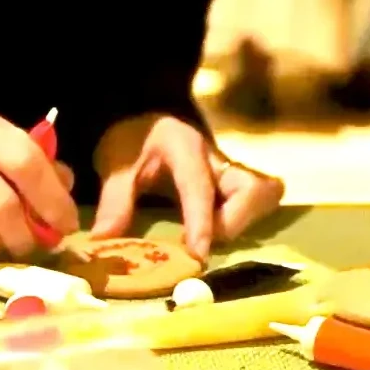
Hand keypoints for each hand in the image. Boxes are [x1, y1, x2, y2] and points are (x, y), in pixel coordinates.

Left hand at [92, 114, 284, 259]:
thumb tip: (104, 241)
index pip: (199, 187)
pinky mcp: (236, 182)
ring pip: (265, 195)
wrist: (146, 114)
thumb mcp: (116, 162)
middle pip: (255, 188)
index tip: (198, 254)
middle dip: (237, 222)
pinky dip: (245, 220)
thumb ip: (114, 200)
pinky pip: (258, 201)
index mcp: (186, 147)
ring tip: (212, 238)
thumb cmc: (133, 137)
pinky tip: (218, 232)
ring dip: (244, 222)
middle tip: (203, 243)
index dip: (201, 222)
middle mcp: (217, 158)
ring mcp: (232, 170)